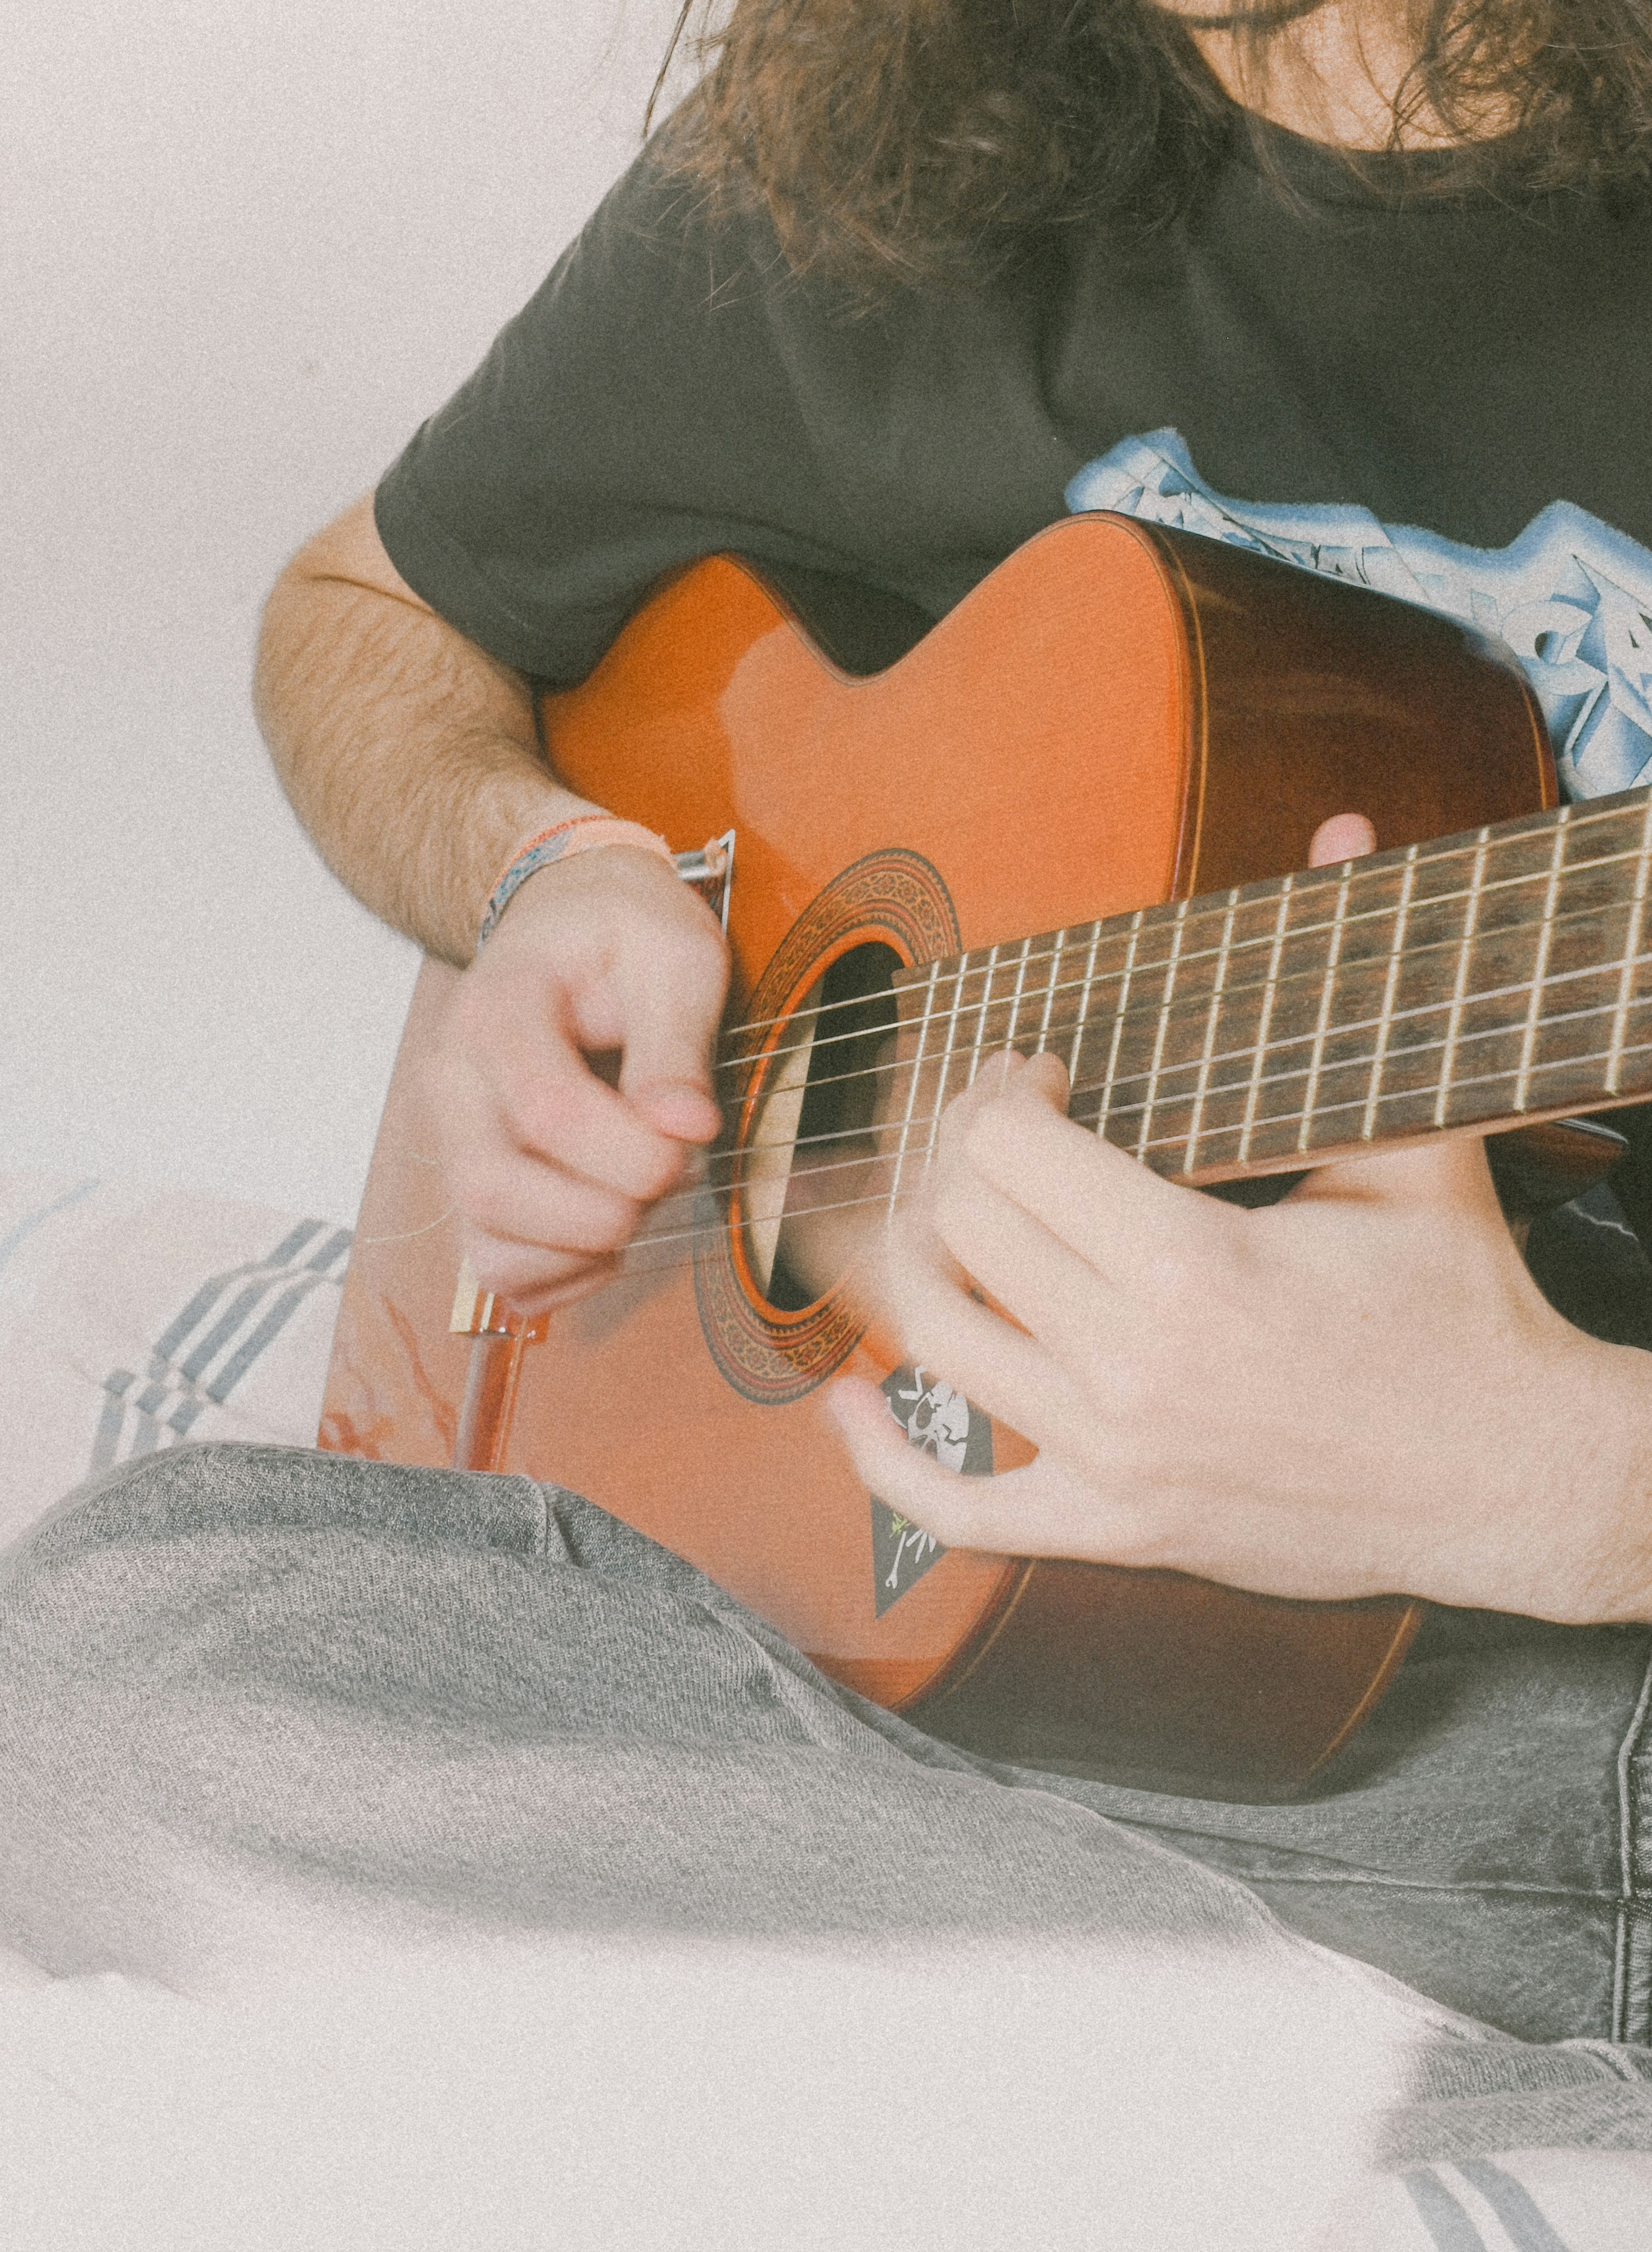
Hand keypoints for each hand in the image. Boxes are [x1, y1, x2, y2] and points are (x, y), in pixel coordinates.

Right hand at [427, 846, 729, 1310]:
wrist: (568, 922)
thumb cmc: (624, 935)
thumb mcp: (675, 955)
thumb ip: (677, 1042)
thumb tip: (685, 1131)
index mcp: (498, 1010)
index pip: (543, 1109)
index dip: (628, 1151)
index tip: (692, 1140)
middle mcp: (453, 1080)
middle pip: (493, 1189)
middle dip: (601, 1212)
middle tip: (669, 1175)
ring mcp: (454, 1139)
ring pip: (489, 1245)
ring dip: (584, 1250)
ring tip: (640, 1196)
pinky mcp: (473, 1183)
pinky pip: (501, 1269)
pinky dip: (567, 1274)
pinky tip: (613, 1223)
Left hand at [827, 815, 1651, 1623]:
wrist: (1515, 1482)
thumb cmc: (1465, 1312)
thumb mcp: (1416, 1148)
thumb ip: (1354, 996)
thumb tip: (1343, 830)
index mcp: (1192, 1266)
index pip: (1008, 1150)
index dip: (1000, 1093)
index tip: (1039, 1078)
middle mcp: (1134, 1367)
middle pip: (958, 1230)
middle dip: (958, 1158)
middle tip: (999, 1133)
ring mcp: (1115, 1460)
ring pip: (934, 1343)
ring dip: (908, 1266)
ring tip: (932, 1215)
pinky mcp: (1116, 1530)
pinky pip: (959, 1514)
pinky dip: (883, 1463)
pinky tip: (845, 1403)